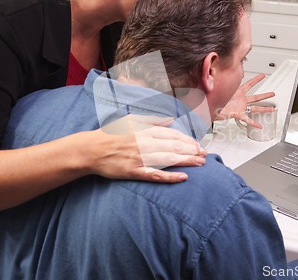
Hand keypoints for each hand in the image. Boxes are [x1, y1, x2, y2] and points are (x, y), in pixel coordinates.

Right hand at [85, 115, 206, 182]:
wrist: (92, 149)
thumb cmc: (111, 134)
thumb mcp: (132, 120)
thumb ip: (152, 120)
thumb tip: (170, 119)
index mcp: (146, 130)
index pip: (174, 135)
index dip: (189, 140)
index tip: (199, 145)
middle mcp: (145, 142)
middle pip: (175, 146)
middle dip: (192, 150)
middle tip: (205, 155)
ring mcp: (140, 157)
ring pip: (169, 159)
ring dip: (187, 161)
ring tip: (200, 163)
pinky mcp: (134, 171)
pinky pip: (155, 174)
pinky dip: (170, 176)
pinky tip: (183, 178)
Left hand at [216, 74, 274, 128]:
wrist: (209, 109)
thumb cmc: (214, 99)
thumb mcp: (220, 89)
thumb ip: (222, 81)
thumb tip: (217, 71)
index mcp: (237, 92)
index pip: (249, 84)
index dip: (256, 80)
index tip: (262, 76)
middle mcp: (241, 100)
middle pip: (256, 97)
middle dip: (265, 96)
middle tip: (272, 94)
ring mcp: (240, 107)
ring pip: (255, 108)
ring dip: (264, 109)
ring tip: (272, 109)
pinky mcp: (238, 114)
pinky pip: (248, 119)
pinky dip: (253, 123)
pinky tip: (259, 125)